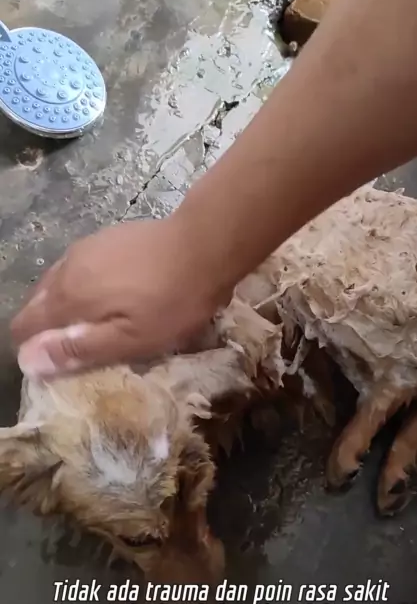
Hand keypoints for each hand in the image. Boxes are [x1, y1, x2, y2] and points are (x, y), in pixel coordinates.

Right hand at [11, 215, 229, 378]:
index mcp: (68, 296)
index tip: (56, 365)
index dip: (32, 349)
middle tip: (78, 349)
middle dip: (46, 329)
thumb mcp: (130, 339)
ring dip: (63, 307)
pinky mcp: (105, 237)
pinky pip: (77, 267)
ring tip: (91, 326)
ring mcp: (85, 248)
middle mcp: (67, 268)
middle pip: (36, 303)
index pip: (24, 325)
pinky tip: (105, 295)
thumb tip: (28, 360)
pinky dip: (80, 286)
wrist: (205, 245)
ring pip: (56, 283)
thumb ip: (79, 349)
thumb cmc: (172, 301)